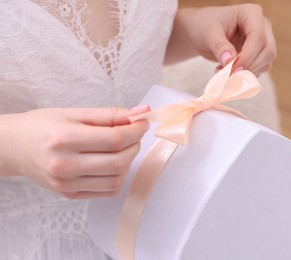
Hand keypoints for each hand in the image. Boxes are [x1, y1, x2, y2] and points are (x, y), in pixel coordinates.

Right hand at [0, 106, 149, 198]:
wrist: (14, 147)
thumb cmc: (42, 126)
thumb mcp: (74, 113)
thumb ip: (109, 115)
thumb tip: (141, 113)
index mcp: (64, 139)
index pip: (114, 139)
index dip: (136, 131)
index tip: (143, 123)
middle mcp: (64, 165)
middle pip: (119, 161)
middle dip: (134, 145)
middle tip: (133, 134)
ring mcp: (67, 184)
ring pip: (117, 179)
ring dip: (128, 162)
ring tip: (121, 148)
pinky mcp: (70, 194)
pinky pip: (107, 191)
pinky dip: (118, 177)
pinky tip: (112, 163)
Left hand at [169, 4, 275, 75]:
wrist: (202, 31)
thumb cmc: (205, 26)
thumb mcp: (209, 33)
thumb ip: (220, 46)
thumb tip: (230, 62)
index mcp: (252, 13)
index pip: (258, 37)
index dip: (247, 56)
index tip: (232, 69)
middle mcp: (263, 26)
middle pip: (267, 51)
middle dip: (249, 66)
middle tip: (228, 75)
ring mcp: (263, 40)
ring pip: (267, 62)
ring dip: (247, 73)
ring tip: (224, 73)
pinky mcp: (259, 54)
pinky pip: (260, 68)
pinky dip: (246, 75)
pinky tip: (229, 73)